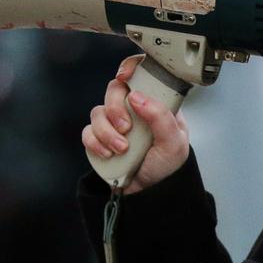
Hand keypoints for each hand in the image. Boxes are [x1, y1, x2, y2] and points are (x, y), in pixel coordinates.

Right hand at [82, 54, 189, 193]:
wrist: (150, 195)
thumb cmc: (167, 167)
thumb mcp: (174, 143)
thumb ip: (160, 117)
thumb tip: (136, 96)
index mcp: (155, 103)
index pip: (141, 74)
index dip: (130, 68)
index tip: (124, 77)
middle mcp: (134, 110)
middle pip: (114, 90)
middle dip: (115, 108)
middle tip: (126, 128)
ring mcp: (115, 124)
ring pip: (98, 112)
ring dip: (107, 131)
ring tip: (122, 149)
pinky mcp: (100, 140)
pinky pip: (88, 132)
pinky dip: (96, 143)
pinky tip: (109, 154)